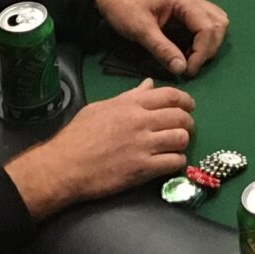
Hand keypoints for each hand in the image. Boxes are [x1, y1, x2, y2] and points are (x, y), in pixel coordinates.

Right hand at [4, 81, 193, 217]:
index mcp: (131, 104)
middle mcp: (141, 121)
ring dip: (183, 143)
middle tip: (186, 129)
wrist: (64, 165)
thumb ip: (129, 96)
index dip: (186, 100)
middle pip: (180, 117)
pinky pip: (173, 162)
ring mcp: (143, 145)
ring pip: (181, 139)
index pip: (171, 95)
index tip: (189, 107)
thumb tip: (149, 84)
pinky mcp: (143, 168)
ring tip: (177, 146)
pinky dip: (177, 162)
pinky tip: (170, 162)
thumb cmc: (78, 135)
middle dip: (188, 123)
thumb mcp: (101, 107)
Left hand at [93, 0, 228, 77]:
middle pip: (218, 25)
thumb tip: (182, 69)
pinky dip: (202, 38)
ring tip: (190, 57)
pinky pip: (205, 22)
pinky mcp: (186, 7)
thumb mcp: (141, 29)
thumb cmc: (124, 6)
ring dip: (208, 43)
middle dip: (208, 49)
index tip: (187, 71)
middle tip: (190, 66)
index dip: (202, 53)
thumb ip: (162, 49)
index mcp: (185, 0)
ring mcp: (191, 1)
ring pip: (216, 22)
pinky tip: (187, 49)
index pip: (208, 28)